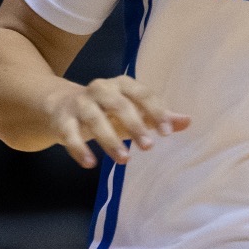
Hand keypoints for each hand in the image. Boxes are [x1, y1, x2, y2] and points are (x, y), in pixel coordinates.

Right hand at [42, 75, 190, 168]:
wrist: (61, 105)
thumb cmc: (106, 109)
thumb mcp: (133, 111)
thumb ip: (157, 117)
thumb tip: (188, 121)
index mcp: (122, 84)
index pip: (143, 94)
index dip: (156, 112)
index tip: (168, 132)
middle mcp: (101, 89)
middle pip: (119, 104)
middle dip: (135, 125)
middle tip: (149, 147)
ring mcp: (80, 103)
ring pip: (94, 119)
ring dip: (110, 140)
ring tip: (124, 160)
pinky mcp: (62, 119)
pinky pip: (69, 133)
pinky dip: (79, 148)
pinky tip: (90, 163)